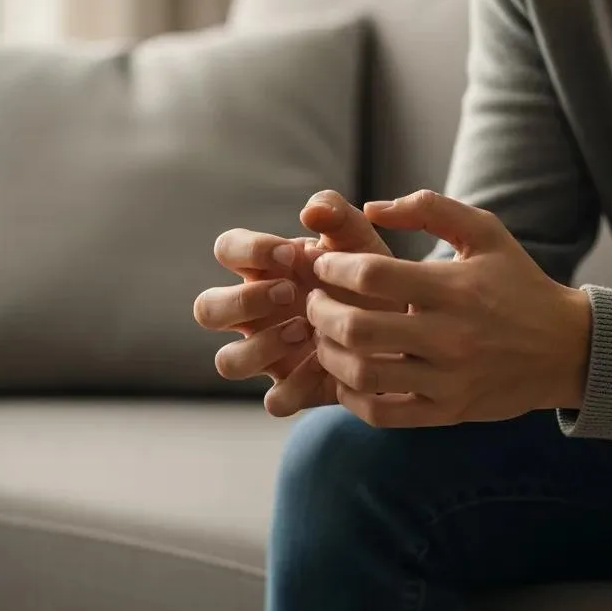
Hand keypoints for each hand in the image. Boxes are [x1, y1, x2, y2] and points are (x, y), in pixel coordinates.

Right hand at [193, 190, 403, 416]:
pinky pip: (274, 400)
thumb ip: (337, 214)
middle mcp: (257, 313)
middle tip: (290, 293)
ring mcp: (270, 353)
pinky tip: (327, 365)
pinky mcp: (294, 387)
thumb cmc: (369, 276)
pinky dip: (297, 386)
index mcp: (265, 269)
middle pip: (206, 310)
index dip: (249, 251)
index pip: (226, 249)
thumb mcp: (360, 240)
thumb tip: (311, 211)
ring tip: (305, 331)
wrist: (405, 325)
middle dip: (242, 300)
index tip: (292, 256)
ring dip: (261, 346)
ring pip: (227, 362)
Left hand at [305, 190, 591, 427]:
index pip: (372, 274)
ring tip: (325, 336)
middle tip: (313, 301)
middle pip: (357, 328)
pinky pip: (383, 414)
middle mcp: (449, 336)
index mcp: (453, 288)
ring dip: (329, 353)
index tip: (323, 264)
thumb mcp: (485, 231)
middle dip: (320, 311)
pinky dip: (352, 397)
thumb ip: (429, 209)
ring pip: (363, 374)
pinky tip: (347, 376)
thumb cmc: (518, 283)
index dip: (334, 267)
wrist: (566, 348)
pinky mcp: (448, 411)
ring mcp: (448, 379)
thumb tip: (372, 208)